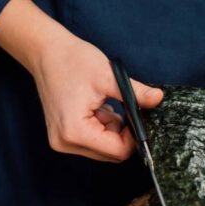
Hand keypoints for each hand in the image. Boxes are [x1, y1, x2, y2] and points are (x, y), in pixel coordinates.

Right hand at [0, 0, 162, 161]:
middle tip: (125, 107)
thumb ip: (136, 93)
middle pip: (110, 153)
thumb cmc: (72, 60)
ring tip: (105, 104)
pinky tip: (97, 106)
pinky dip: (102, 126)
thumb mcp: (109, 76)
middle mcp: (65, 142)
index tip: (138, 115)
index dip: (134, 136)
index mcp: (74, 131)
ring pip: (103, 148)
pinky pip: (93, 140)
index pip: (117, 151)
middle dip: (123, 133)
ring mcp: (62, 141)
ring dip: (112, 129)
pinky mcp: (63, 136)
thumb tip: (158, 99)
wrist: (46, 52)